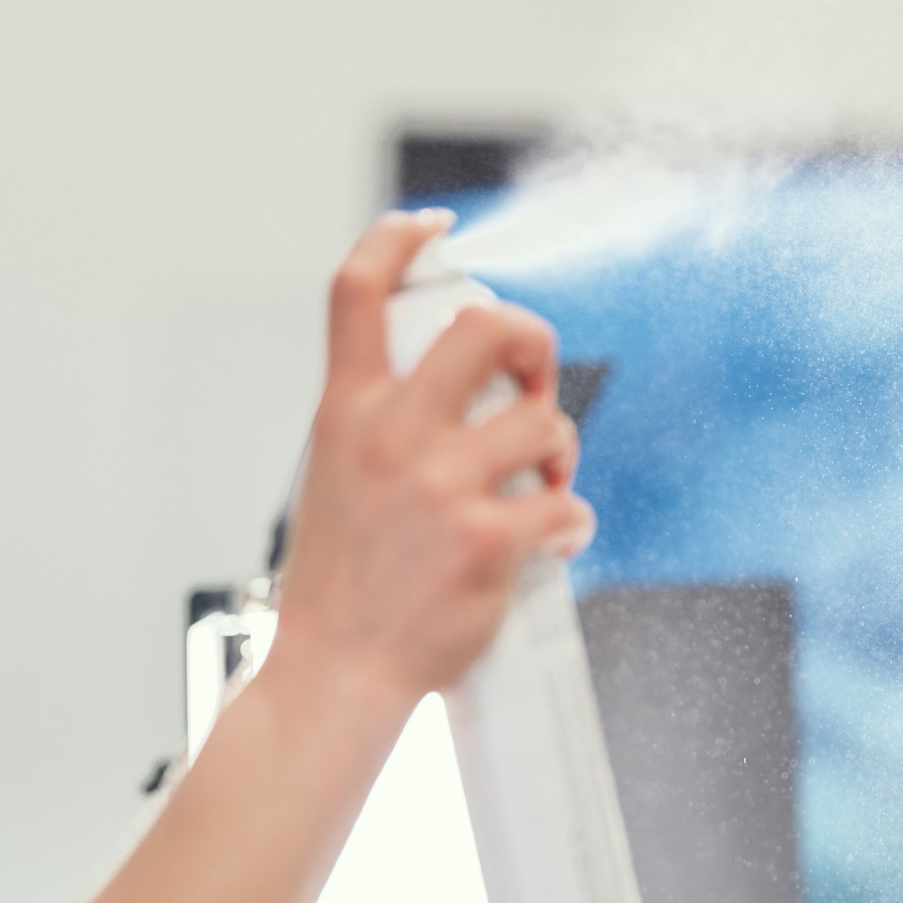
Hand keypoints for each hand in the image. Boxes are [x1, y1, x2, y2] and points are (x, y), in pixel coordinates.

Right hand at [260, 211, 594, 727]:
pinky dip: (572, 520)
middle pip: (483, 326)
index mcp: (346, 413)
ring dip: (558, 446)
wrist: (333, 674)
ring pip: (542, 419)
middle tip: (533, 381)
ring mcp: (442, 486)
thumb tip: (448, 394)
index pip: (358, 292)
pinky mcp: (487, 541)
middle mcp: (393, 436)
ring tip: (545, 480)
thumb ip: (378, 425)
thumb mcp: (331, 478)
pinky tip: (556, 536)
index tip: (435, 228)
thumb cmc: (337, 587)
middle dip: (531, 340)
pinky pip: (564, 506)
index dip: (398, 239)